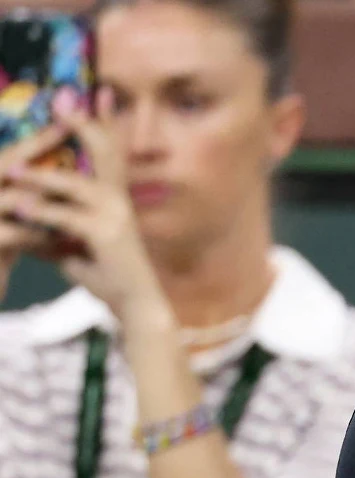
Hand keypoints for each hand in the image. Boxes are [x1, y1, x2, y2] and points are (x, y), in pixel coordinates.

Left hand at [0, 90, 167, 325]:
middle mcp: (118, 200)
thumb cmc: (108, 275)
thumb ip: (57, 226)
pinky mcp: (103, 235)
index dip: (103, 121)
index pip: (110, 151)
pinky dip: (40, 211)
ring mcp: (113, 216)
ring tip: (12, 169)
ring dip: (41, 176)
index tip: (97, 93)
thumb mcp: (79, 243)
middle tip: (61, 101)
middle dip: (81, 124)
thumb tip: (30, 219)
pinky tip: (19, 207)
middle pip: (102, 152)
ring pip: (74, 184)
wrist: (135, 302)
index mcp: (116, 197)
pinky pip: (65, 217)